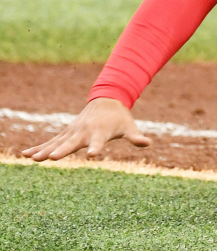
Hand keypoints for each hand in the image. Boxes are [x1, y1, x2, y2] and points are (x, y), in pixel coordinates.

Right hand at [22, 97, 149, 161]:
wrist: (107, 100)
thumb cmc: (119, 118)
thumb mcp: (129, 126)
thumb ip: (135, 136)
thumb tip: (148, 143)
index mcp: (100, 132)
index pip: (99, 142)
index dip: (97, 148)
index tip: (93, 155)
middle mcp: (84, 131)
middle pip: (73, 142)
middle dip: (63, 150)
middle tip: (53, 158)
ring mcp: (73, 131)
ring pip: (58, 142)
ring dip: (45, 150)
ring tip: (33, 159)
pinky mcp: (66, 133)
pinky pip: (51, 141)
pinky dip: (39, 147)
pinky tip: (26, 156)